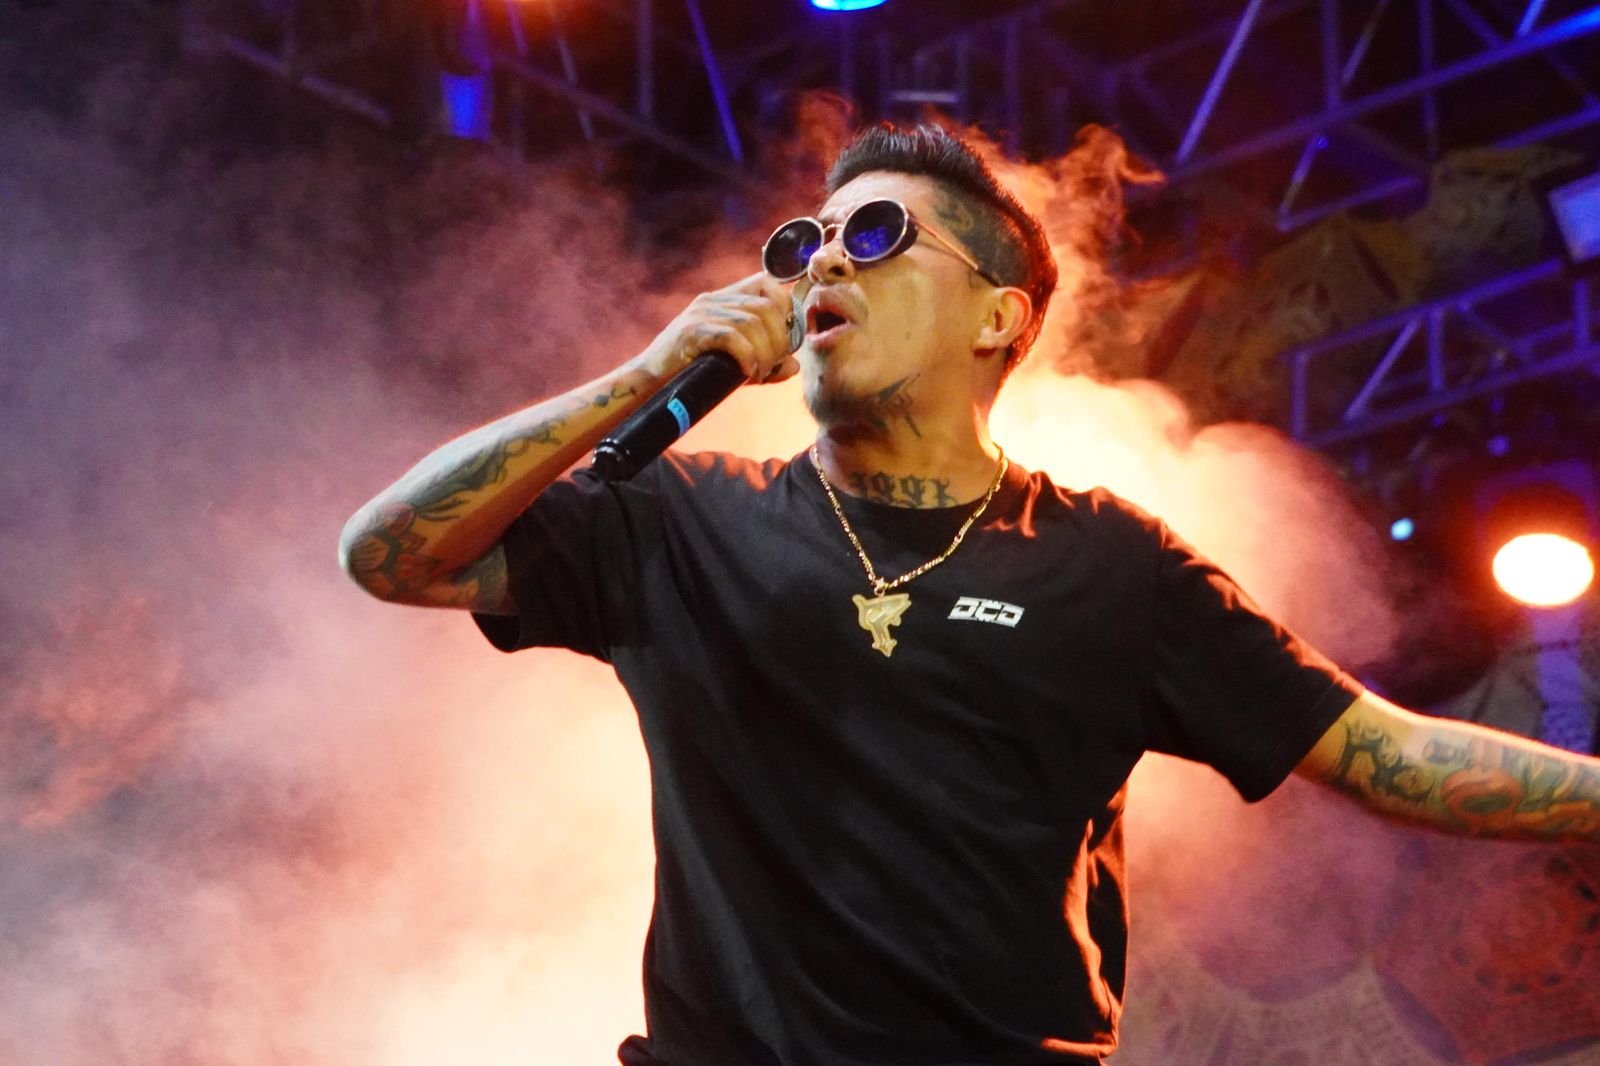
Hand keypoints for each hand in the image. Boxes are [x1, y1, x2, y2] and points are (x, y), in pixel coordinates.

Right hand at [639, 272, 799, 384]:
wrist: (651, 385)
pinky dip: (747, 358)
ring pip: (752, 323)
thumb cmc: (693, 375)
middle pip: (766, 307)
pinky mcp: (691, 332)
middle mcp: (713, 300)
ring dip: (764, 354)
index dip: (786, 309)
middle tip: (772, 366)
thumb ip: (767, 364)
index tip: (785, 340)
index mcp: (724, 299)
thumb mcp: (737, 366)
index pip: (767, 283)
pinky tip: (746, 375)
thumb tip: (795, 366)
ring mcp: (700, 313)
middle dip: (779, 340)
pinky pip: (732, 338)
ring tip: (758, 374)